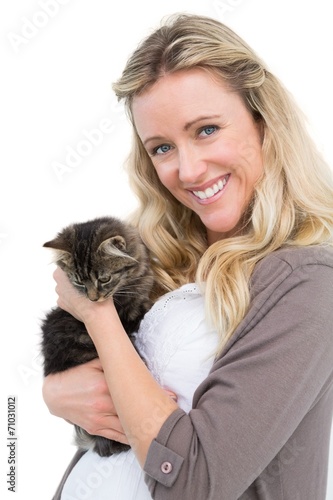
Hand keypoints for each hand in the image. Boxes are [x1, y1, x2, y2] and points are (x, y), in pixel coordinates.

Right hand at [42, 358, 177, 444]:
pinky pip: (118, 436)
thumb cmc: (76, 374)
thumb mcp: (94, 362)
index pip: (134, 390)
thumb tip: (134, 359)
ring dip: (146, 424)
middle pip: (134, 409)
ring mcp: (100, 419)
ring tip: (163, 423)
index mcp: (105, 385)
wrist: (55, 394)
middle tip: (172, 408)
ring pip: (128, 425)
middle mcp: (104, 404)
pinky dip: (132, 437)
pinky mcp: (96, 428)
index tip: (171, 394)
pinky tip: (146, 436)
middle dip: (154, 410)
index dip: (154, 392)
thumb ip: (113, 362)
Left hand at [53, 266, 113, 323]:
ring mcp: (59, 294)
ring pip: (64, 285)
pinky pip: (65, 296)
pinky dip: (72, 296)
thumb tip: (90, 263)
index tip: (83, 265)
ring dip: (72, 286)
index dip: (75, 262)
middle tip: (86, 276)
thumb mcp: (95, 272)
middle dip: (73, 274)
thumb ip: (88, 267)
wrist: (97, 313)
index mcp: (62, 271)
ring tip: (85, 288)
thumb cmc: (97, 291)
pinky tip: (81, 298)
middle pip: (64, 274)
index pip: (66, 261)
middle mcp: (58, 282)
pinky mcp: (61, 304)